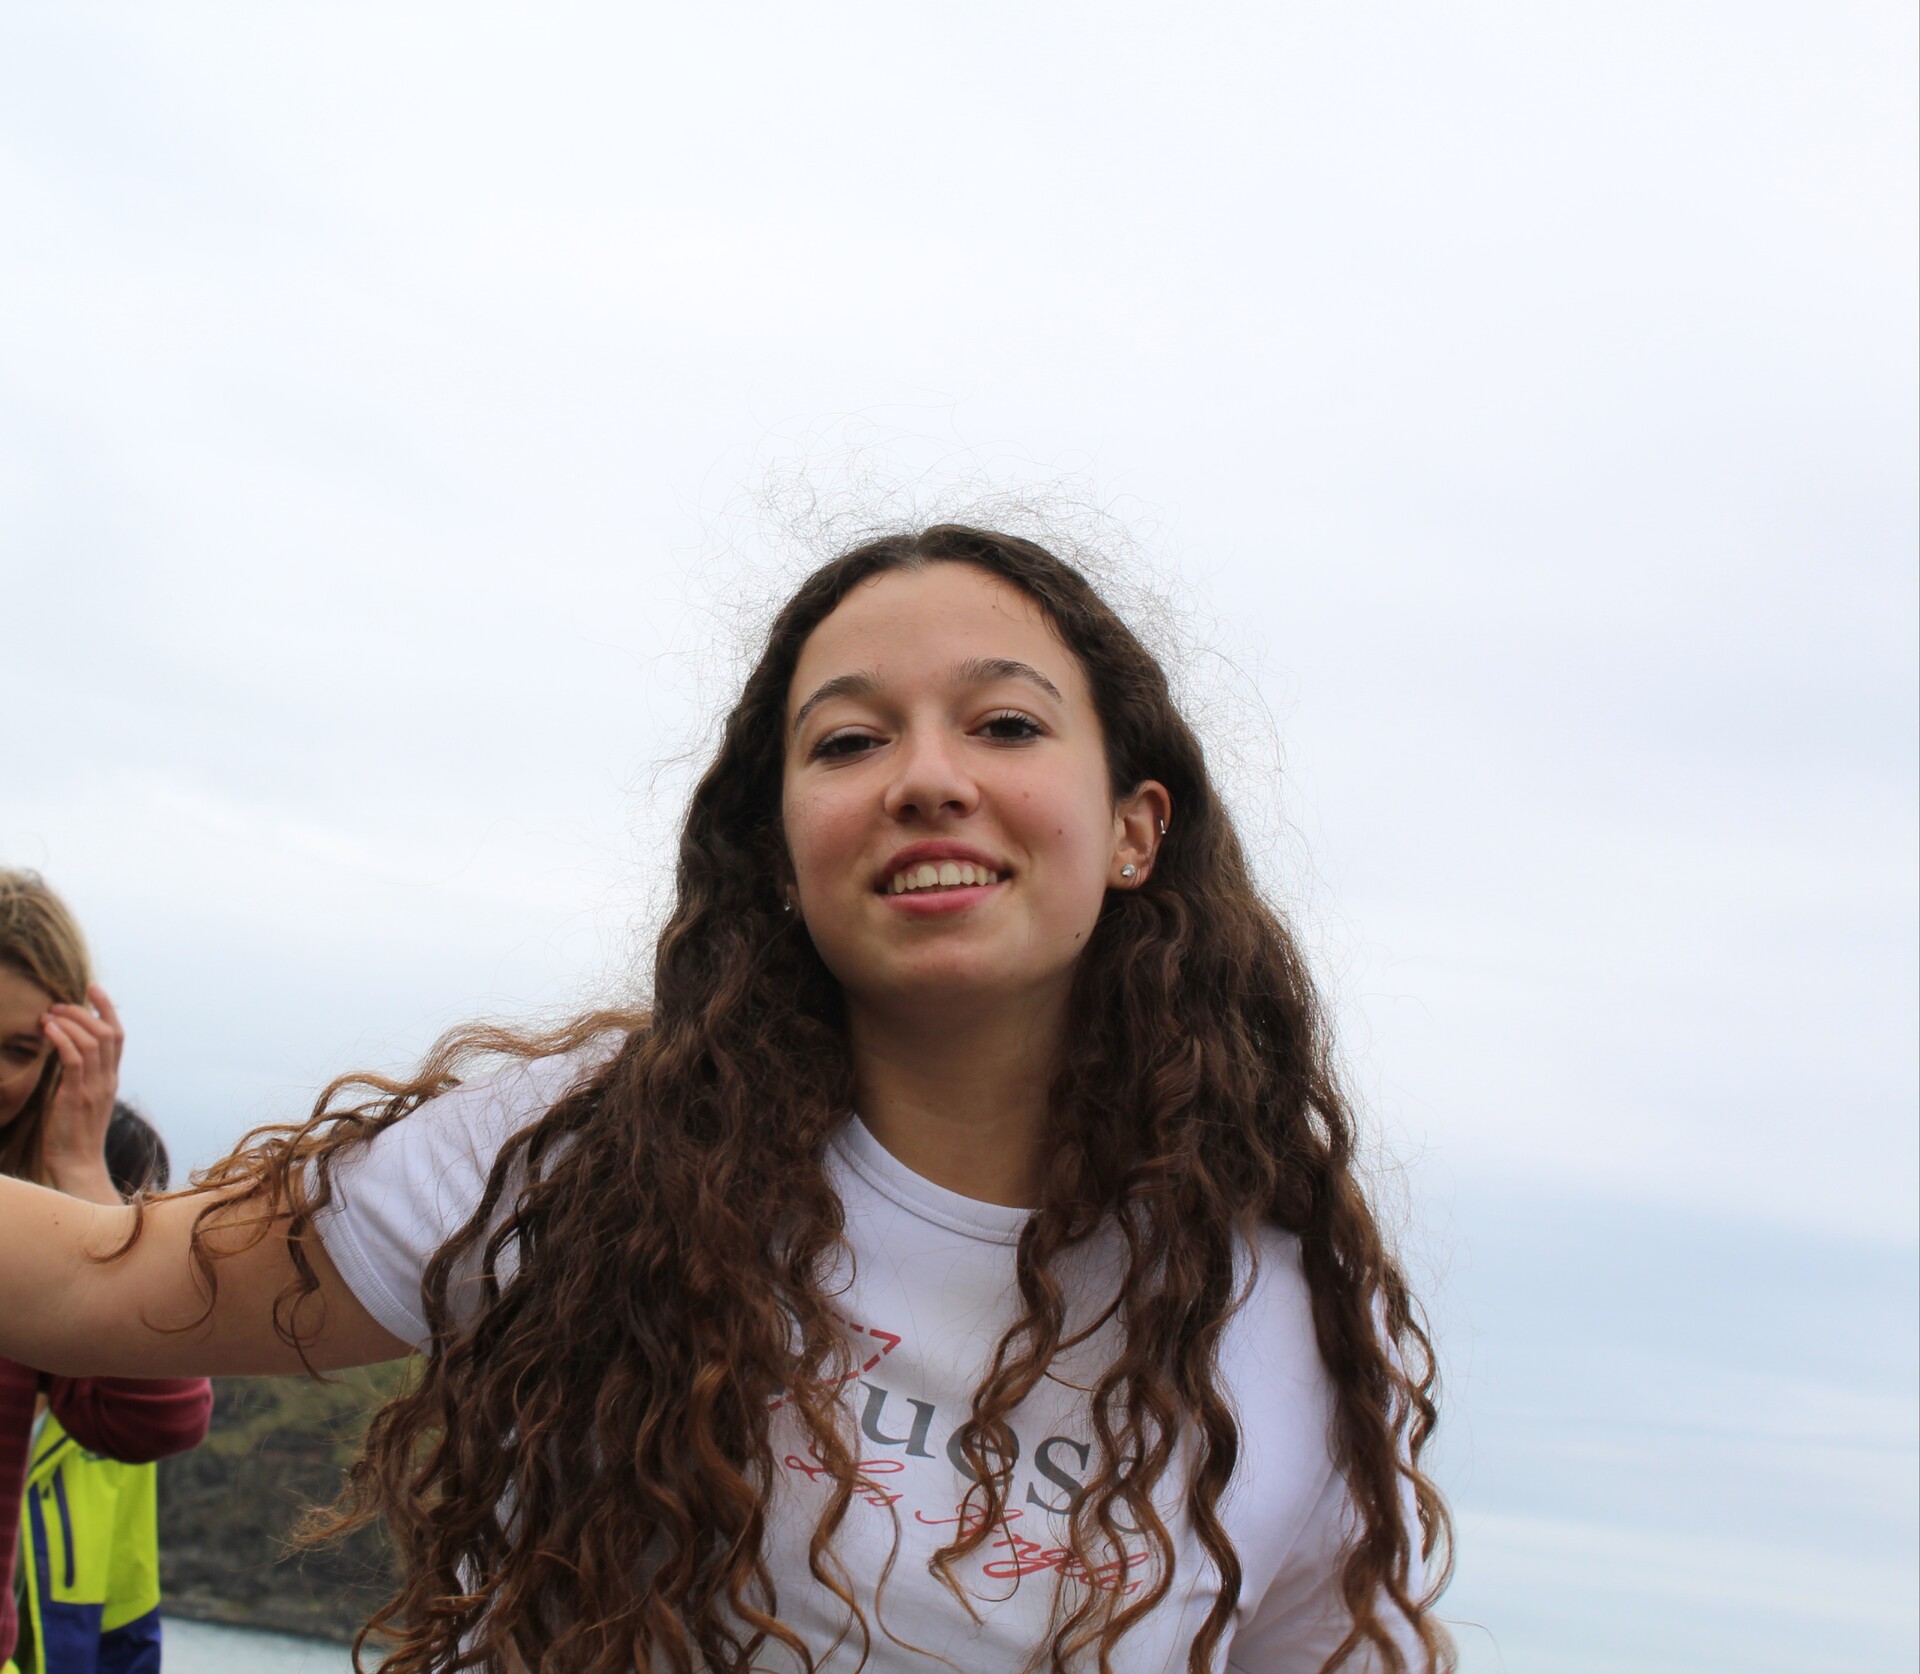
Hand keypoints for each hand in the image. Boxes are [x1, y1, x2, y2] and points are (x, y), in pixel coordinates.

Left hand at [40, 985, 124, 1204]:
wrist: (77, 1166)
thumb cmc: (73, 1136)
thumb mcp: (81, 1101)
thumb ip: (78, 1077)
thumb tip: (62, 1052)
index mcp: (111, 1079)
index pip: (118, 1035)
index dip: (107, 1009)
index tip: (92, 988)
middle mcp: (108, 1080)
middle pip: (108, 1033)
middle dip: (85, 1011)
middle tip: (60, 1003)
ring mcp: (95, 1088)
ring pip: (93, 1042)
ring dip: (70, 1022)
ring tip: (49, 1014)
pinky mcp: (76, 1096)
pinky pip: (74, 1060)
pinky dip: (62, 1040)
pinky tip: (48, 1030)